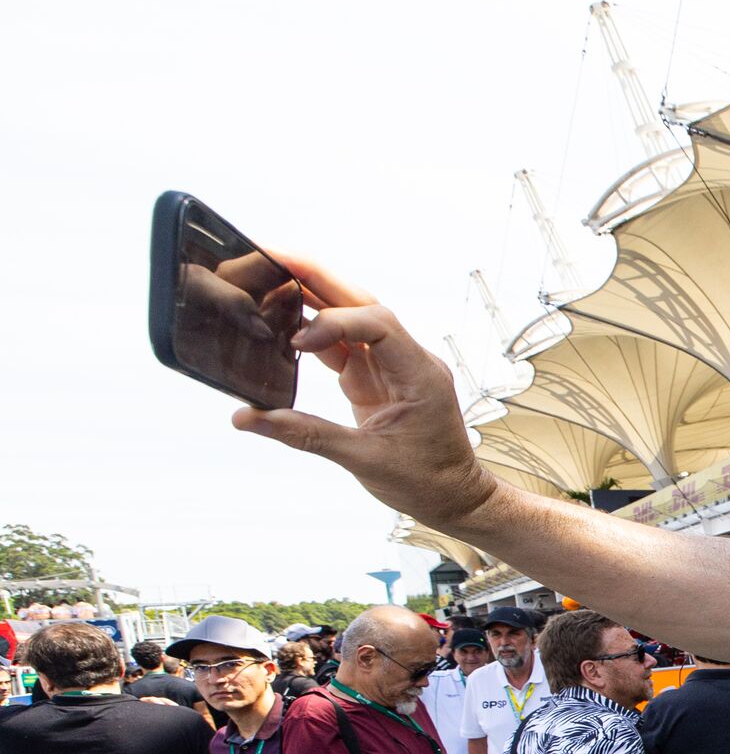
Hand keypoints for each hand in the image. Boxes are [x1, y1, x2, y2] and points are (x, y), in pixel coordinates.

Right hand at [227, 257, 495, 527]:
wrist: (455, 499)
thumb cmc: (427, 482)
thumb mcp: (364, 461)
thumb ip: (305, 435)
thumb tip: (249, 418)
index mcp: (419, 374)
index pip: (378, 323)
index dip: (334, 322)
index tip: (298, 343)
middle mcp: (408, 360)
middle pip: (361, 303)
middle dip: (317, 277)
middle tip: (270, 254)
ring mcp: (393, 366)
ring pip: (351, 317)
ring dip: (312, 297)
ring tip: (268, 277)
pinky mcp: (377, 378)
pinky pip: (344, 344)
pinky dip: (314, 332)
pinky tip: (284, 322)